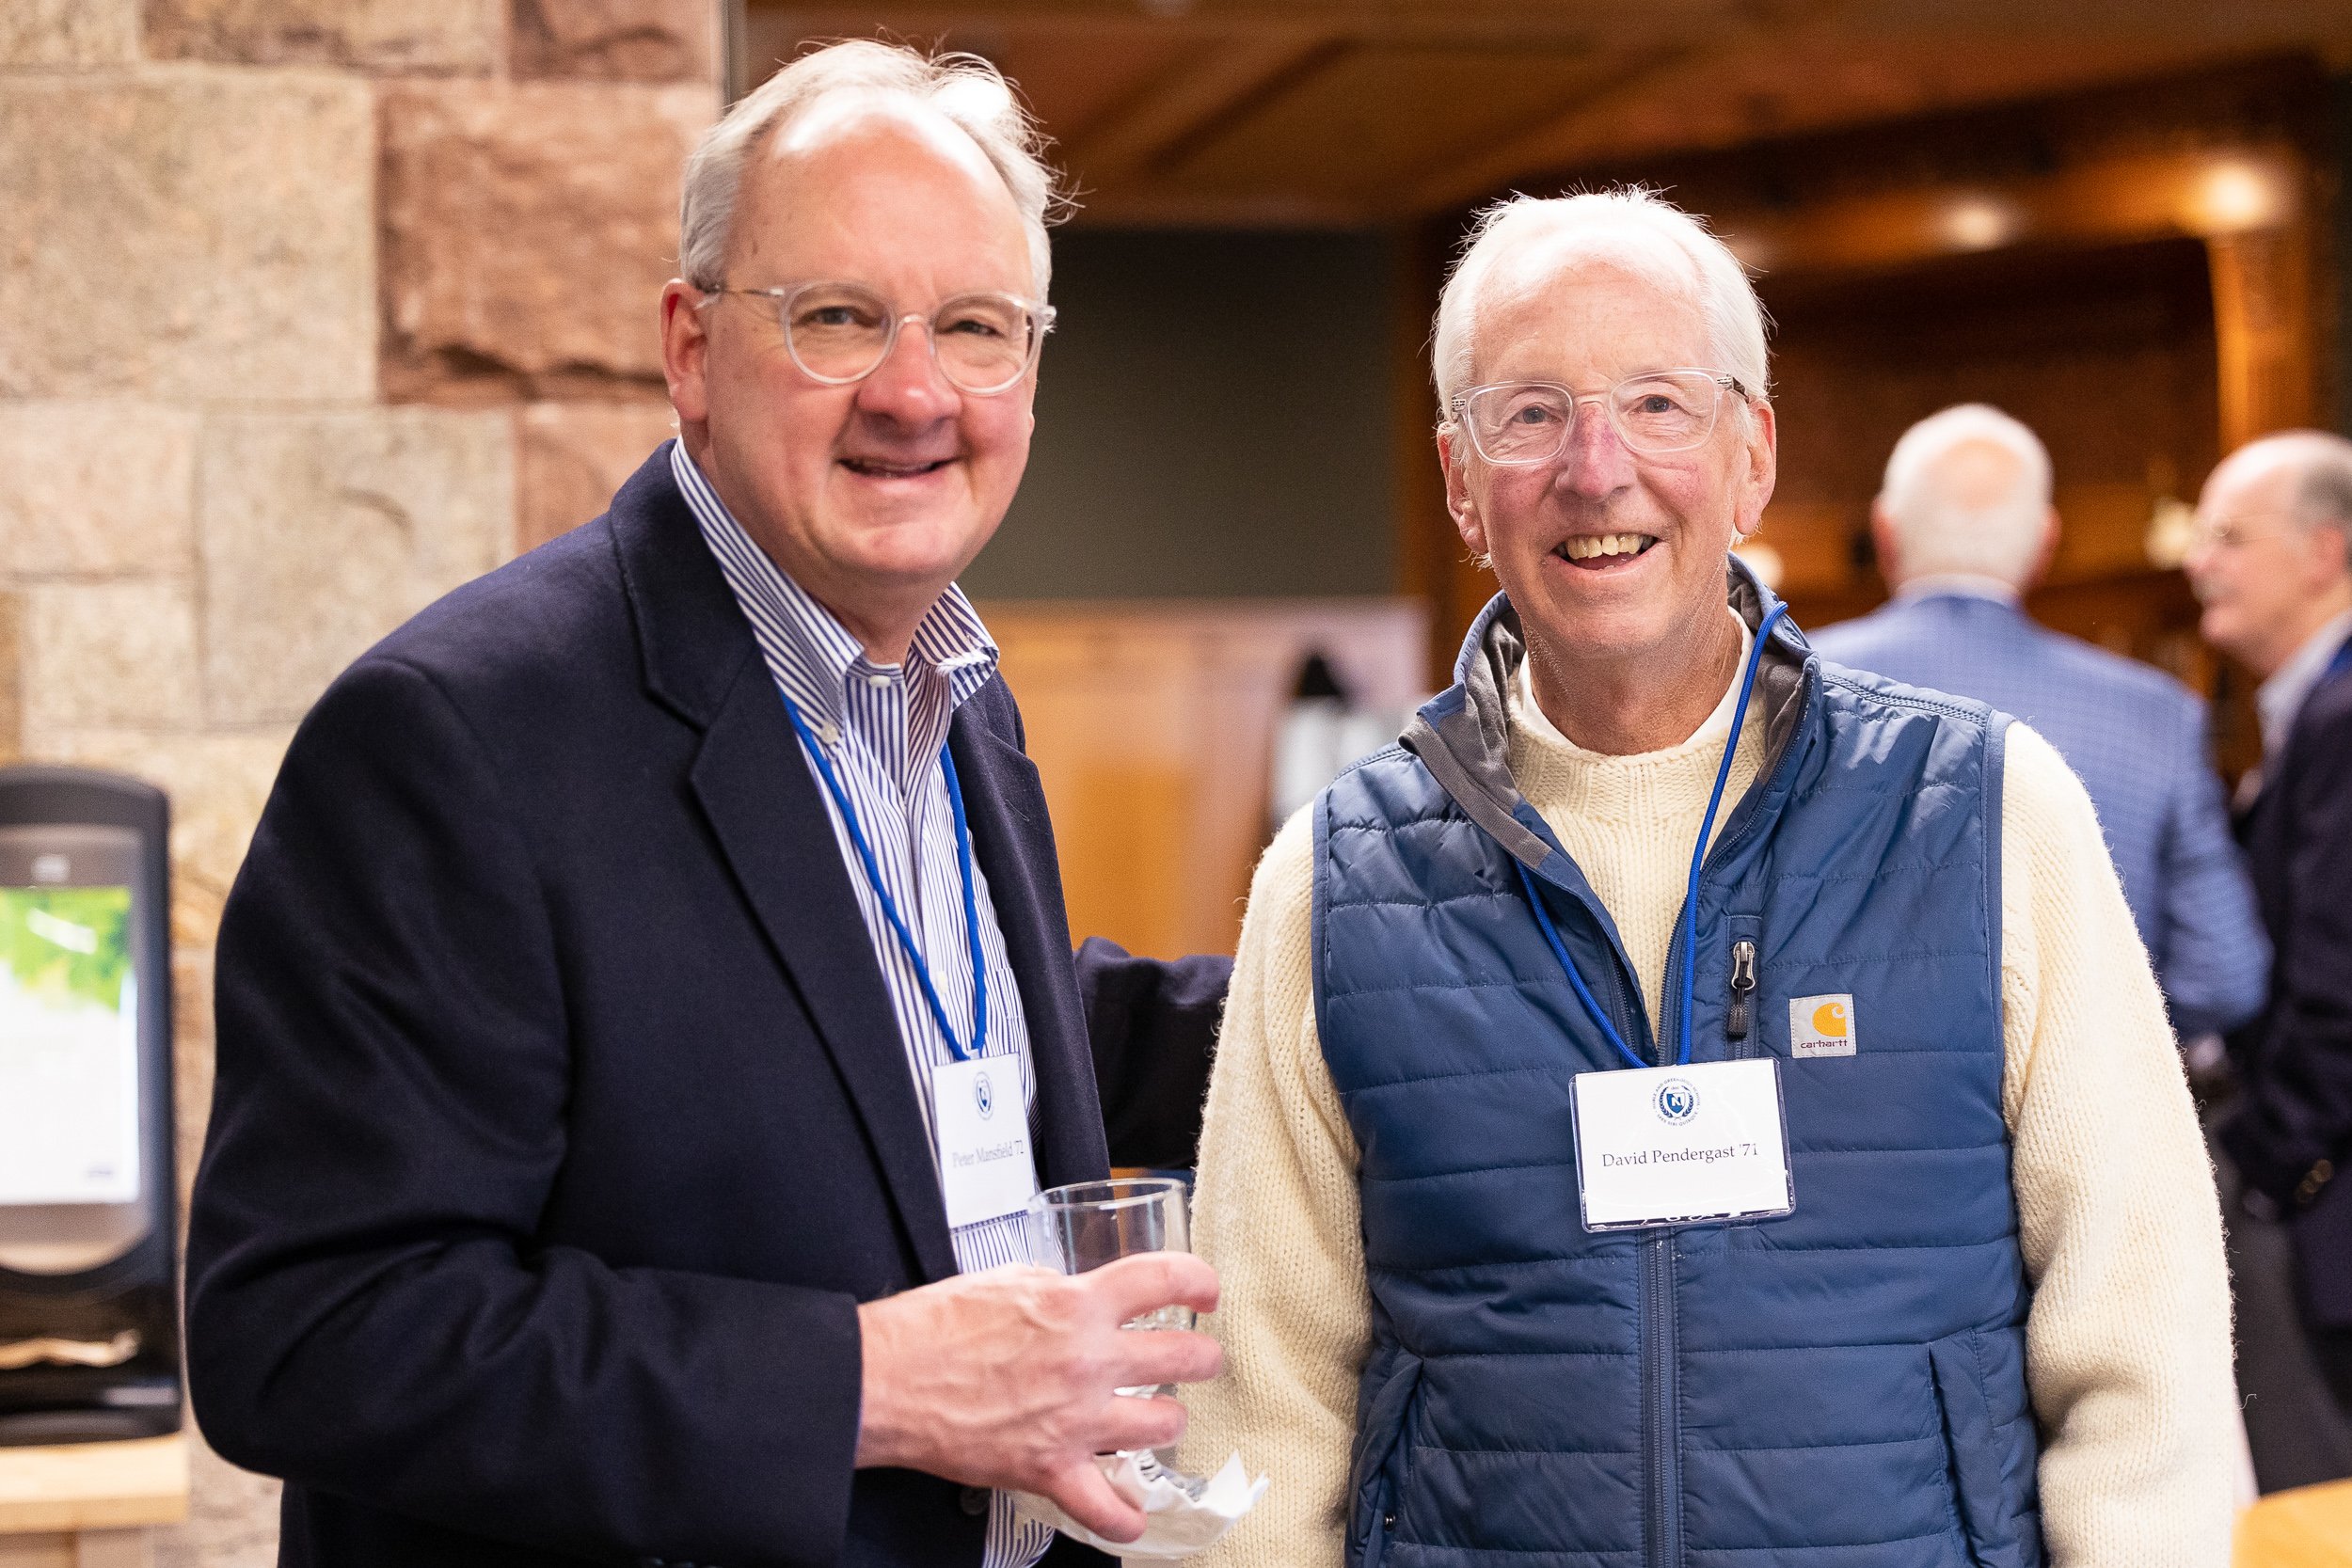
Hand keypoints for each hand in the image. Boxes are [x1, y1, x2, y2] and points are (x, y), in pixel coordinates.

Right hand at [853, 1253, 1221, 1541]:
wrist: (889, 1378)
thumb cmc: (934, 1328)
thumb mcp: (1007, 1280)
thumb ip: (1058, 1290)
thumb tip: (1080, 1297)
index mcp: (1077, 1304)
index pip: (1166, 1280)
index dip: (1198, 1283)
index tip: (1205, 1293)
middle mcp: (1087, 1361)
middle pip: (1184, 1357)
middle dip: (1201, 1358)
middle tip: (1198, 1359)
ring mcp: (1075, 1420)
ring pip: (1164, 1426)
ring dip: (1168, 1421)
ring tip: (1158, 1416)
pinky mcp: (1050, 1470)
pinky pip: (1109, 1511)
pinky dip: (1125, 1516)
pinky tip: (1130, 1507)